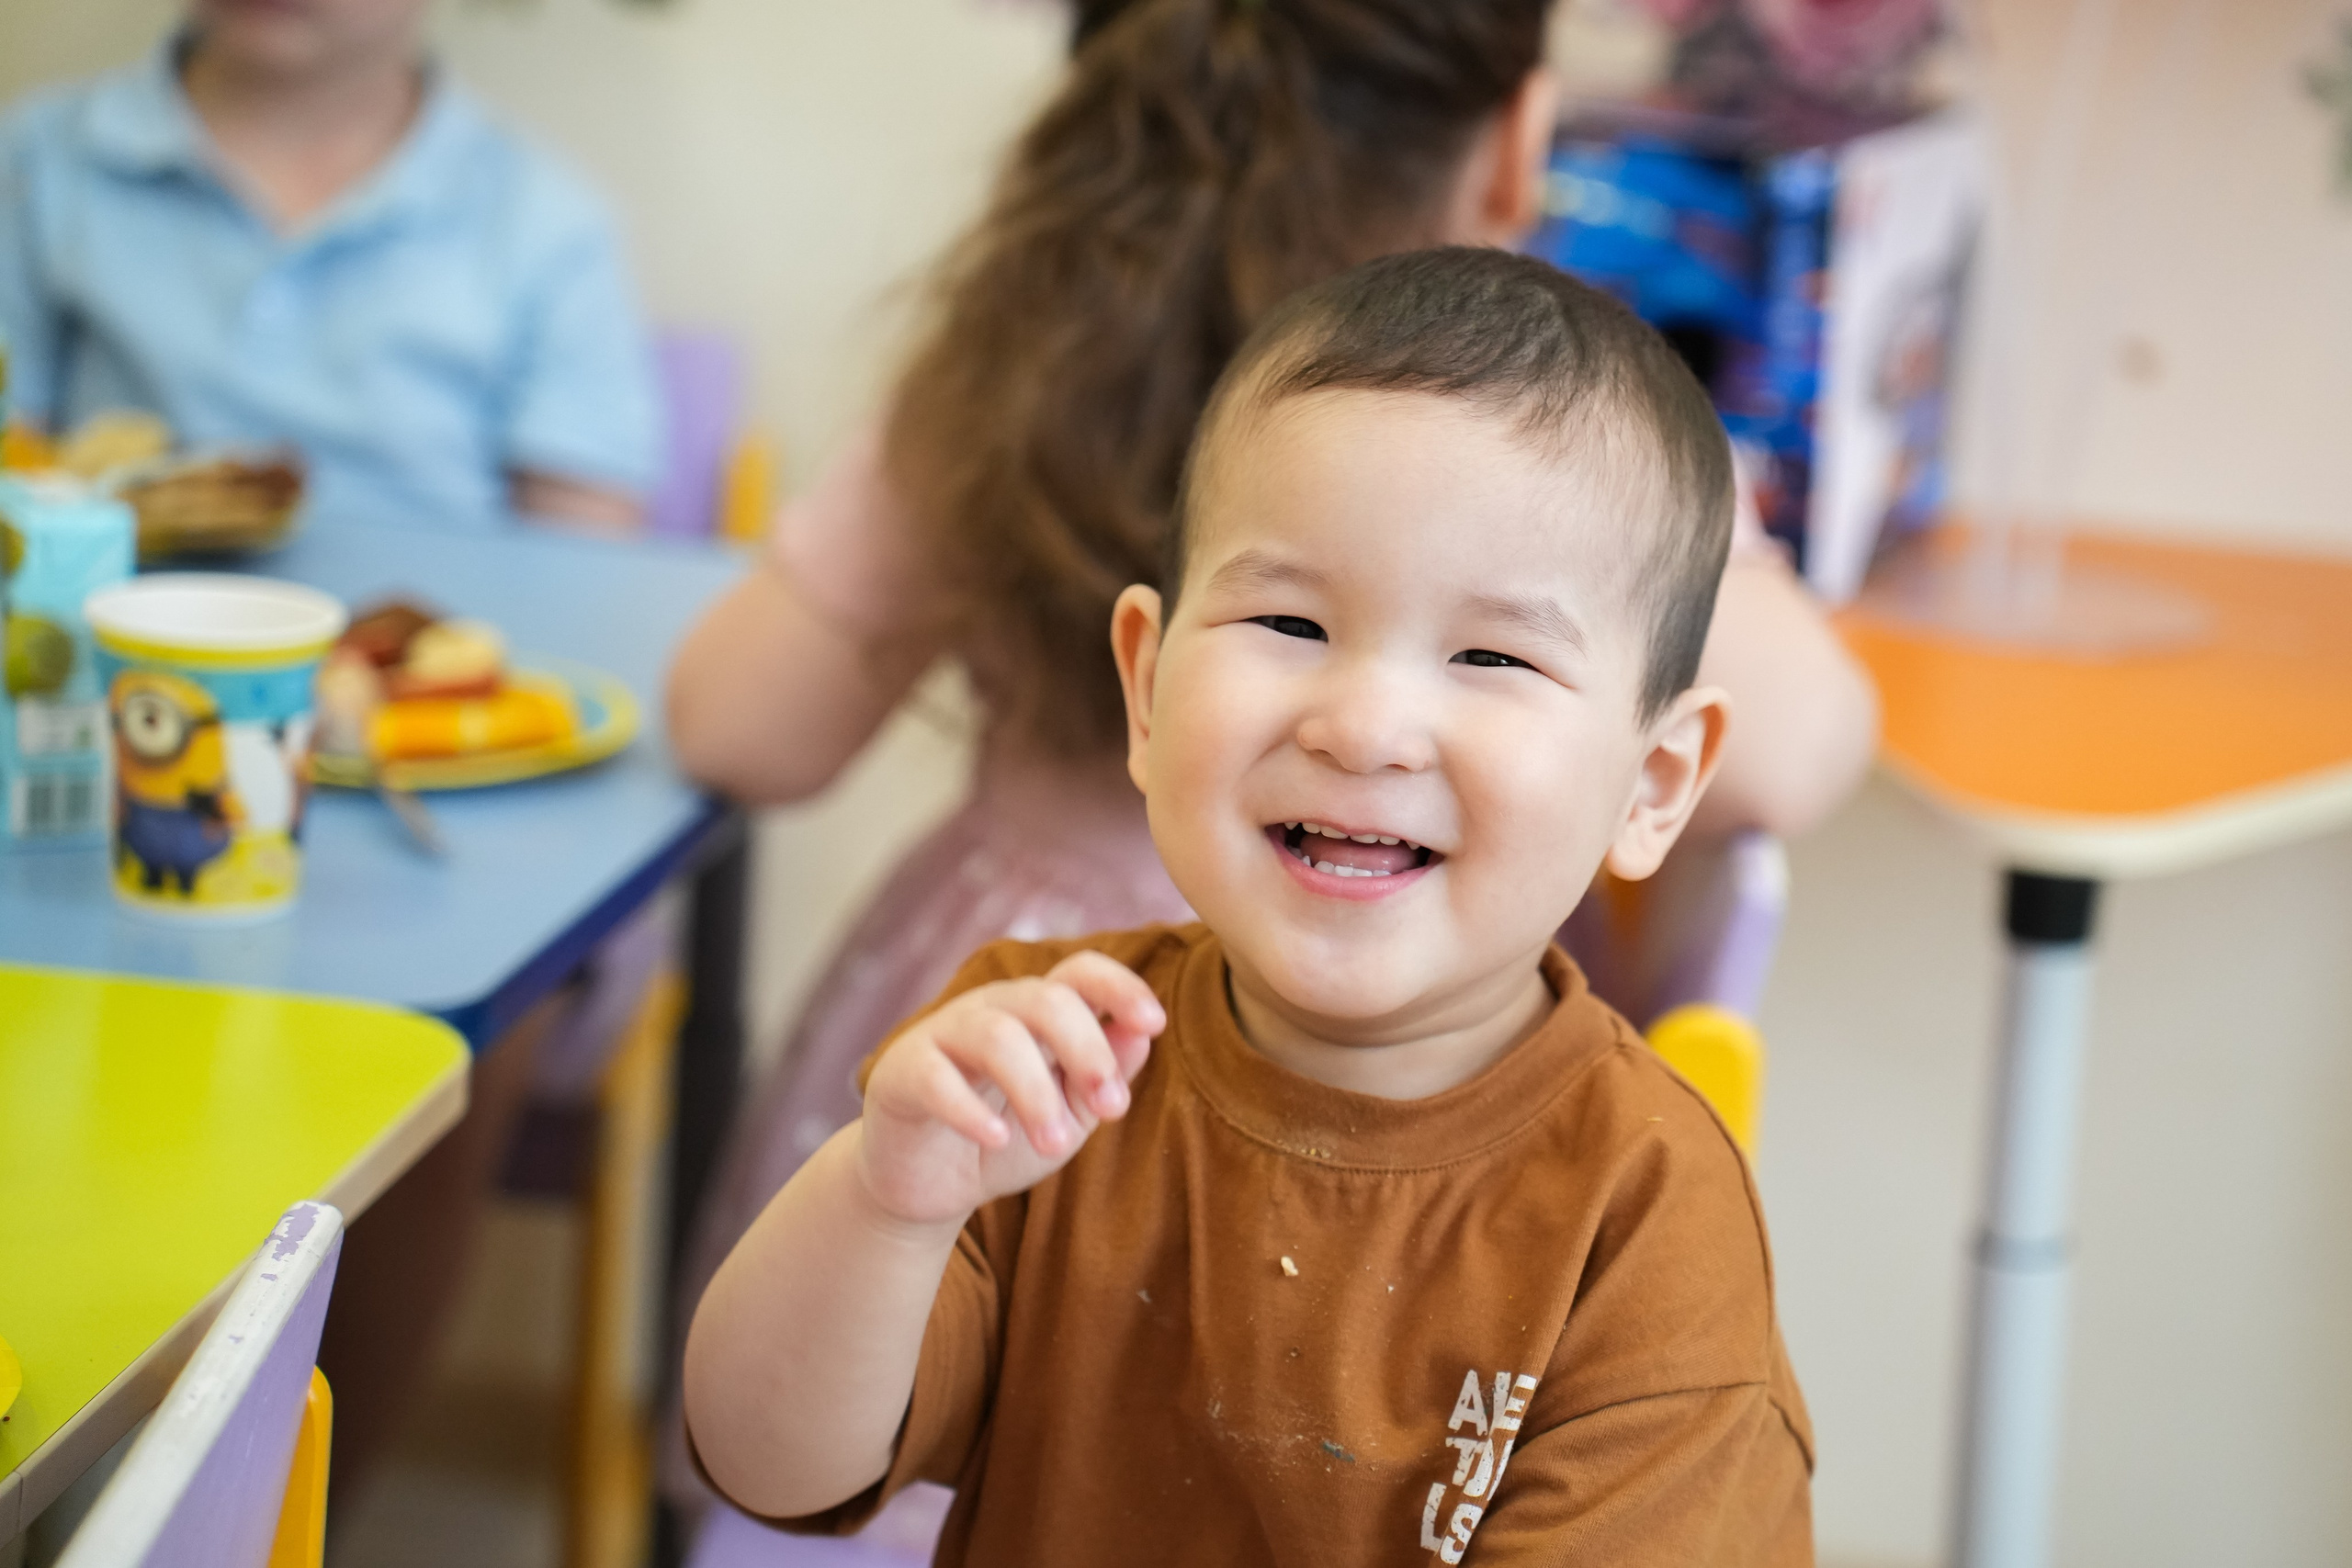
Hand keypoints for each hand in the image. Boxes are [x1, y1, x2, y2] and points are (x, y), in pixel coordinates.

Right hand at [856, 952, 1165, 1227]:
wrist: (925, 1184)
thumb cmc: (1004, 1140)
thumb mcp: (1067, 1117)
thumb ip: (1102, 1078)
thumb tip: (1143, 1033)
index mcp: (1037, 1013)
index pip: (1080, 973)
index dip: (1119, 986)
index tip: (1155, 1023)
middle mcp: (992, 1010)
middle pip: (1046, 1000)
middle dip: (1088, 1051)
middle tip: (1110, 1110)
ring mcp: (943, 1036)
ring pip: (997, 1036)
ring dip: (1036, 1092)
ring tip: (1054, 1144)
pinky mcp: (901, 1073)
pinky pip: (934, 1076)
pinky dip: (968, 1108)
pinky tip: (994, 1139)